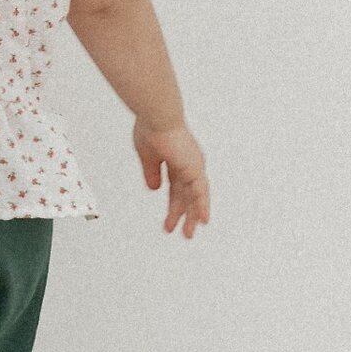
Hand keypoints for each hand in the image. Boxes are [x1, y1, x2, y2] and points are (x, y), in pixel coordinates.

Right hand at [133, 118, 209, 237]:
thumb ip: (151, 173)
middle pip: (187, 196)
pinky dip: (202, 206)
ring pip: (195, 197)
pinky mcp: (194, 168)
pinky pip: (200, 192)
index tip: (170, 220)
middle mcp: (188, 164)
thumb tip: (153, 188)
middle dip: (183, 214)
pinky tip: (203, 220)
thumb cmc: (151, 128)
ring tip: (188, 234)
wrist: (157, 117)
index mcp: (177, 160)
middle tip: (184, 233)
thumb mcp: (148, 156)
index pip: (177, 188)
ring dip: (191, 216)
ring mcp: (193, 166)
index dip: (173, 205)